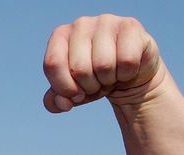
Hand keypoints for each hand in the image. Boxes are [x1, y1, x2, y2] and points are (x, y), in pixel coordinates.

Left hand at [42, 14, 164, 112]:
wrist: (127, 75)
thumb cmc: (94, 80)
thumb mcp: (72, 93)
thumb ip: (56, 101)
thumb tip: (62, 103)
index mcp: (60, 36)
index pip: (53, 63)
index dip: (64, 87)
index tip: (75, 93)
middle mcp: (81, 24)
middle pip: (79, 68)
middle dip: (89, 86)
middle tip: (96, 82)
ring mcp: (106, 21)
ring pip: (103, 65)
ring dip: (108, 80)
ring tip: (111, 75)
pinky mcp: (130, 26)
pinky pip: (127, 61)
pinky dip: (126, 74)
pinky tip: (126, 69)